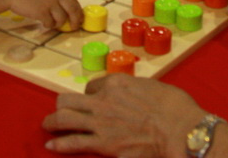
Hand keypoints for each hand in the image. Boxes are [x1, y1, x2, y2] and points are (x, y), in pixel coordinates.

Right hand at [6, 0, 83, 30]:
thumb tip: (66, 9)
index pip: (73, 0)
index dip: (78, 11)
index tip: (79, 18)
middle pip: (72, 10)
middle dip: (75, 20)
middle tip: (73, 27)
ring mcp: (49, 4)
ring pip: (61, 19)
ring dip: (57, 24)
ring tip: (51, 23)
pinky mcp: (41, 12)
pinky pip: (50, 23)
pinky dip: (48, 25)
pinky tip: (43, 23)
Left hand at [43, 74, 208, 156]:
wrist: (180, 130)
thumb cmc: (175, 108)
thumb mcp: (153, 87)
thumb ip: (135, 90)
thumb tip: (134, 95)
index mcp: (116, 82)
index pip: (92, 86)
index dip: (91, 94)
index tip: (92, 101)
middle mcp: (103, 100)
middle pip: (69, 99)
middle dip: (62, 105)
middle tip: (59, 110)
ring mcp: (100, 122)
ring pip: (65, 118)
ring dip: (52, 122)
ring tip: (47, 125)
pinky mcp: (103, 144)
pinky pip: (73, 142)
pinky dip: (60, 144)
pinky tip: (51, 145)